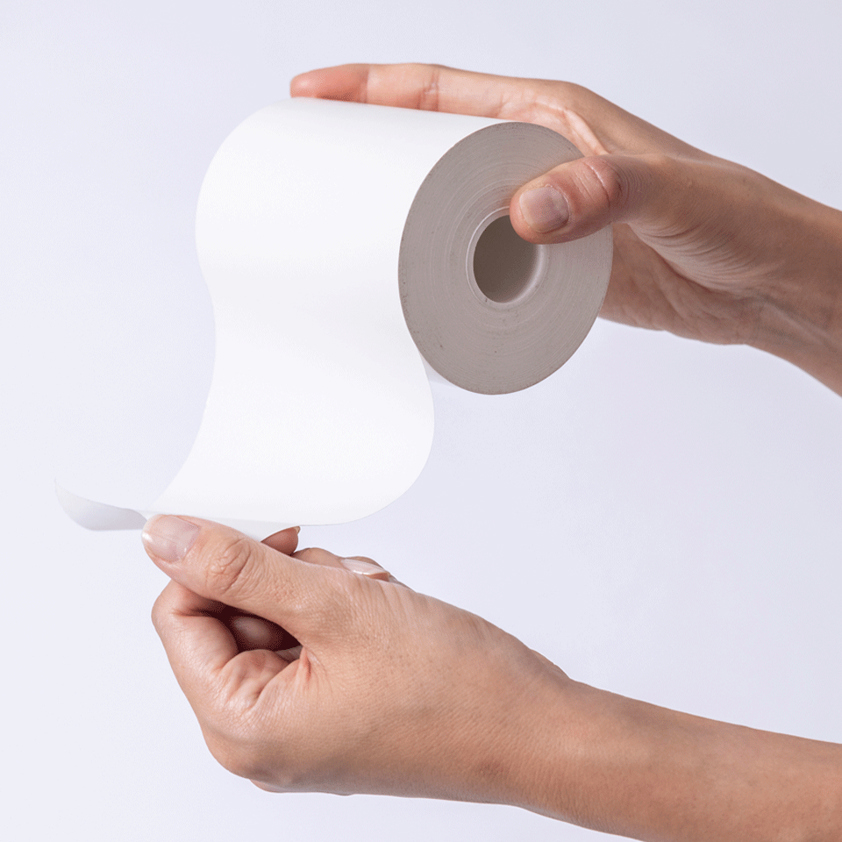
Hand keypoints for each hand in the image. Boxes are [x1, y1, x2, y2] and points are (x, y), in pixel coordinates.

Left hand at [145, 515, 841, 839]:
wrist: (535, 727)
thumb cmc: (454, 690)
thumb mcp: (336, 608)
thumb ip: (242, 568)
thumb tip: (167, 538)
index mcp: (241, 726)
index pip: (180, 614)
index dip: (216, 562)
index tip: (265, 531)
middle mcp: (262, 735)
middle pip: (232, 615)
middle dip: (289, 579)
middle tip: (342, 580)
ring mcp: (301, 722)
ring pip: (279, 616)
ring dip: (324, 590)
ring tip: (377, 603)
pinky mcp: (334, 705)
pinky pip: (312, 634)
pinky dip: (344, 609)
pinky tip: (387, 614)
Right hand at [291, 64, 841, 393]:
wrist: (758, 285)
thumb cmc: (732, 218)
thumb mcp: (672, 195)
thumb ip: (604, 191)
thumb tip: (523, 212)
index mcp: (550, 117)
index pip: (441, 92)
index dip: (369, 90)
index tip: (308, 97)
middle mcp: (534, 158)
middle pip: (426, 147)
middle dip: (362, 155)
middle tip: (303, 176)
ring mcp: (536, 214)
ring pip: (445, 208)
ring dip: (396, 221)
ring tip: (341, 242)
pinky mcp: (546, 265)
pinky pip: (476, 260)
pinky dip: (441, 272)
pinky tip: (413, 288)